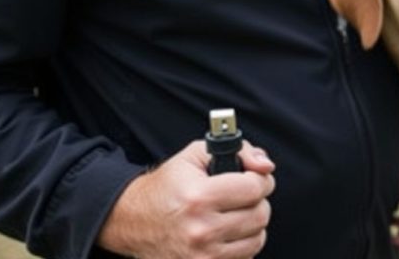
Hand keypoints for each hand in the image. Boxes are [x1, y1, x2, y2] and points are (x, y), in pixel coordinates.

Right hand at [98, 140, 274, 258]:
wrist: (132, 220)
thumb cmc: (168, 186)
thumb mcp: (196, 155)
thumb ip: (239, 151)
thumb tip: (266, 165)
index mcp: (198, 197)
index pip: (255, 188)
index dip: (260, 179)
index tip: (253, 177)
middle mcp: (201, 230)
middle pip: (260, 215)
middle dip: (257, 201)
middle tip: (242, 196)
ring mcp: (202, 256)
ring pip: (257, 239)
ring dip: (251, 225)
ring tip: (233, 214)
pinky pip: (244, 258)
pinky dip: (241, 245)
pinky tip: (225, 234)